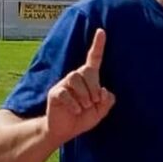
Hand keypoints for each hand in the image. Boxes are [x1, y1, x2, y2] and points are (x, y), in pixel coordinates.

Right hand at [45, 29, 115, 145]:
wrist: (64, 130)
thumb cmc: (83, 118)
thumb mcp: (101, 111)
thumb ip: (107, 101)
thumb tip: (104, 90)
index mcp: (88, 79)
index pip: (93, 59)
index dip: (98, 45)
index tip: (102, 31)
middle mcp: (75, 78)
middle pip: (86, 71)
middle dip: (93, 88)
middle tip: (93, 102)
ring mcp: (64, 84)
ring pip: (75, 78)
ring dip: (84, 96)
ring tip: (84, 106)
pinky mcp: (55, 93)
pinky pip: (65, 93)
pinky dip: (74, 104)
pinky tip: (75, 110)